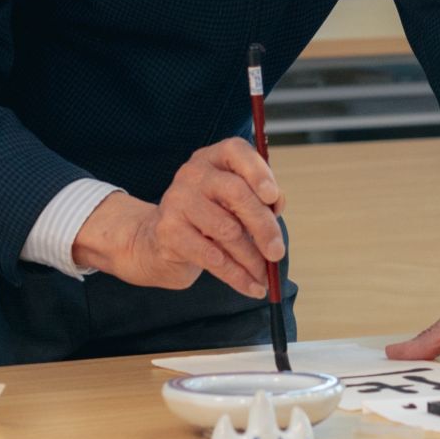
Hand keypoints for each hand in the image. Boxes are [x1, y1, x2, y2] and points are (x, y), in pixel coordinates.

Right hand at [71, 139, 285, 298]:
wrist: (161, 239)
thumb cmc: (211, 215)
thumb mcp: (235, 201)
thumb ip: (260, 200)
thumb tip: (276, 211)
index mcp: (215, 158)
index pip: (237, 151)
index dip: (258, 173)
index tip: (273, 197)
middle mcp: (194, 173)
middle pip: (236, 193)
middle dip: (264, 226)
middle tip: (278, 252)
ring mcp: (178, 200)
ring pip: (227, 230)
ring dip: (252, 258)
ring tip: (265, 276)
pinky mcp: (169, 231)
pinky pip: (212, 257)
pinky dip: (237, 276)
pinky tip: (251, 287)